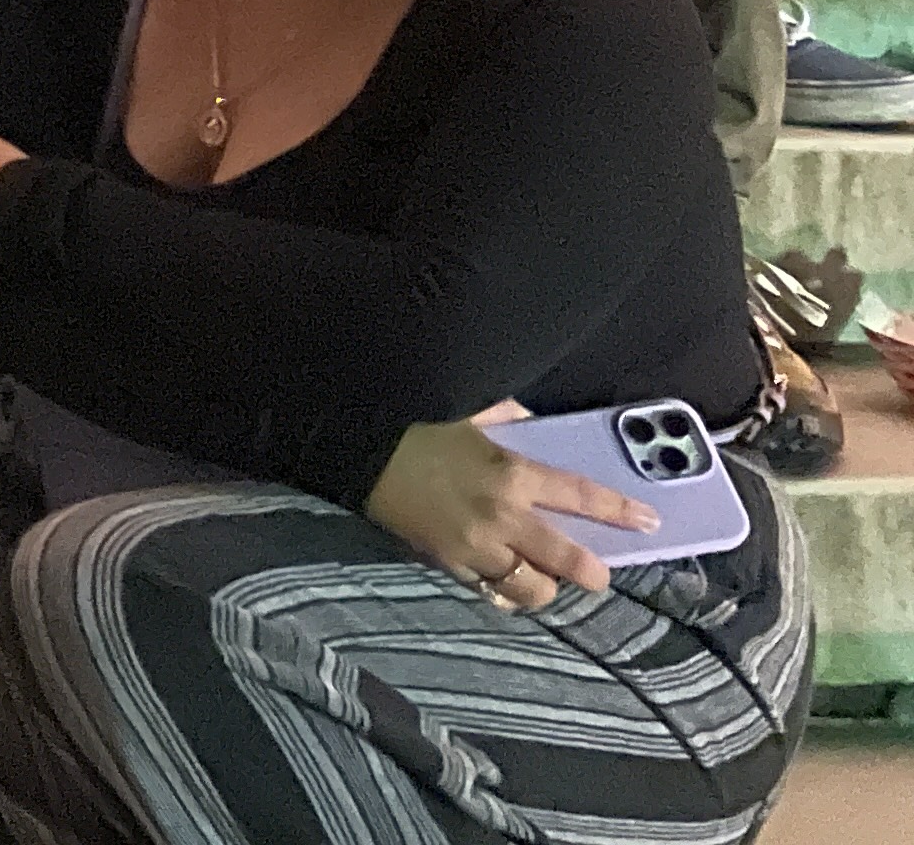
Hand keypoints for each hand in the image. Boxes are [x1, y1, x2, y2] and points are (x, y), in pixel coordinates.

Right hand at [366, 413, 649, 609]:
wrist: (354, 447)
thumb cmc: (414, 422)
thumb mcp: (468, 409)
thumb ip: (509, 416)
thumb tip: (533, 423)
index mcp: (511, 473)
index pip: (580, 497)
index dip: (619, 512)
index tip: (648, 522)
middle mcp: (501, 517)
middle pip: (563, 558)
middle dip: (590, 572)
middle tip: (599, 576)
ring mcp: (474, 546)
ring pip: (528, 587)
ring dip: (544, 588)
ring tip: (548, 583)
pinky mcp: (447, 562)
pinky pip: (487, 591)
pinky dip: (502, 592)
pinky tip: (507, 589)